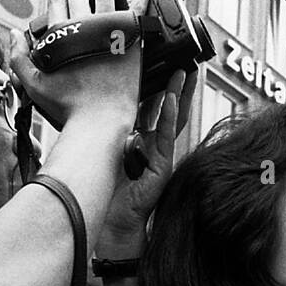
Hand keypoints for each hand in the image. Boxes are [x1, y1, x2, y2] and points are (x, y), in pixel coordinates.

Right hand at [9, 12, 140, 130]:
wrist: (100, 123)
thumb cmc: (69, 109)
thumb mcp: (35, 85)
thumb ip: (19, 58)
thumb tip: (14, 35)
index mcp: (63, 33)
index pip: (57, 1)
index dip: (58, 0)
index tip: (62, 3)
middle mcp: (86, 28)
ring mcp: (111, 33)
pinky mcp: (133, 42)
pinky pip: (135, 13)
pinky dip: (133, 3)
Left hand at [99, 69, 196, 255]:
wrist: (114, 223)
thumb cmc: (109, 193)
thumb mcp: (109, 153)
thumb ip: (113, 134)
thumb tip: (101, 108)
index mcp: (142, 143)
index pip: (153, 110)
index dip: (159, 90)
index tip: (162, 67)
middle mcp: (154, 147)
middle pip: (169, 111)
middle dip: (177, 87)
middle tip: (184, 63)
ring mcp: (161, 156)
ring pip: (173, 120)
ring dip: (179, 95)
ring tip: (184, 73)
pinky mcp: (162, 166)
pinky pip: (166, 136)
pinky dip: (168, 115)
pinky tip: (172, 97)